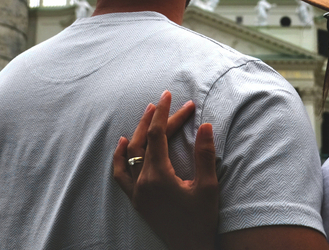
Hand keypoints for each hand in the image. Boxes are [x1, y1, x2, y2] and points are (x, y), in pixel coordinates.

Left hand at [113, 91, 218, 249]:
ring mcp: (137, 193)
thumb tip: (205, 125)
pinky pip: (120, 175)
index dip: (164, 113)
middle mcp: (142, 183)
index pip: (157, 136)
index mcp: (159, 177)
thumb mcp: (208, 188)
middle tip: (165, 100)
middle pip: (145, 141)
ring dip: (139, 131)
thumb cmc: (201, 221)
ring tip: (148, 113)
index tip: (169, 95)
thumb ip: (205, 155)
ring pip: (130, 154)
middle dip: (155, 118)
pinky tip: (124, 143)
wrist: (189, 249)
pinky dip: (120, 157)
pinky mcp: (136, 200)